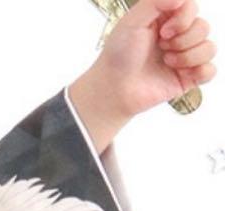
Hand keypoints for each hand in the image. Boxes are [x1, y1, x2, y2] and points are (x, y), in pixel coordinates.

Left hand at [97, 0, 216, 117]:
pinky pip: (210, 71)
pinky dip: (201, 71)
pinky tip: (183, 73)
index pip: (193, 8)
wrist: (112, 90)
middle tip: (161, 48)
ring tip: (166, 62)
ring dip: (187, 56)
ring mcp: (183, 58)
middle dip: (183, 39)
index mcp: (166, 19)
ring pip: (208, 48)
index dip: (184, 18)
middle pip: (203, 27)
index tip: (163, 31)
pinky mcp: (185, 78)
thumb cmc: (118, 57)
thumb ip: (156, 1)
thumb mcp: (132, 21)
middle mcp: (177, 37)